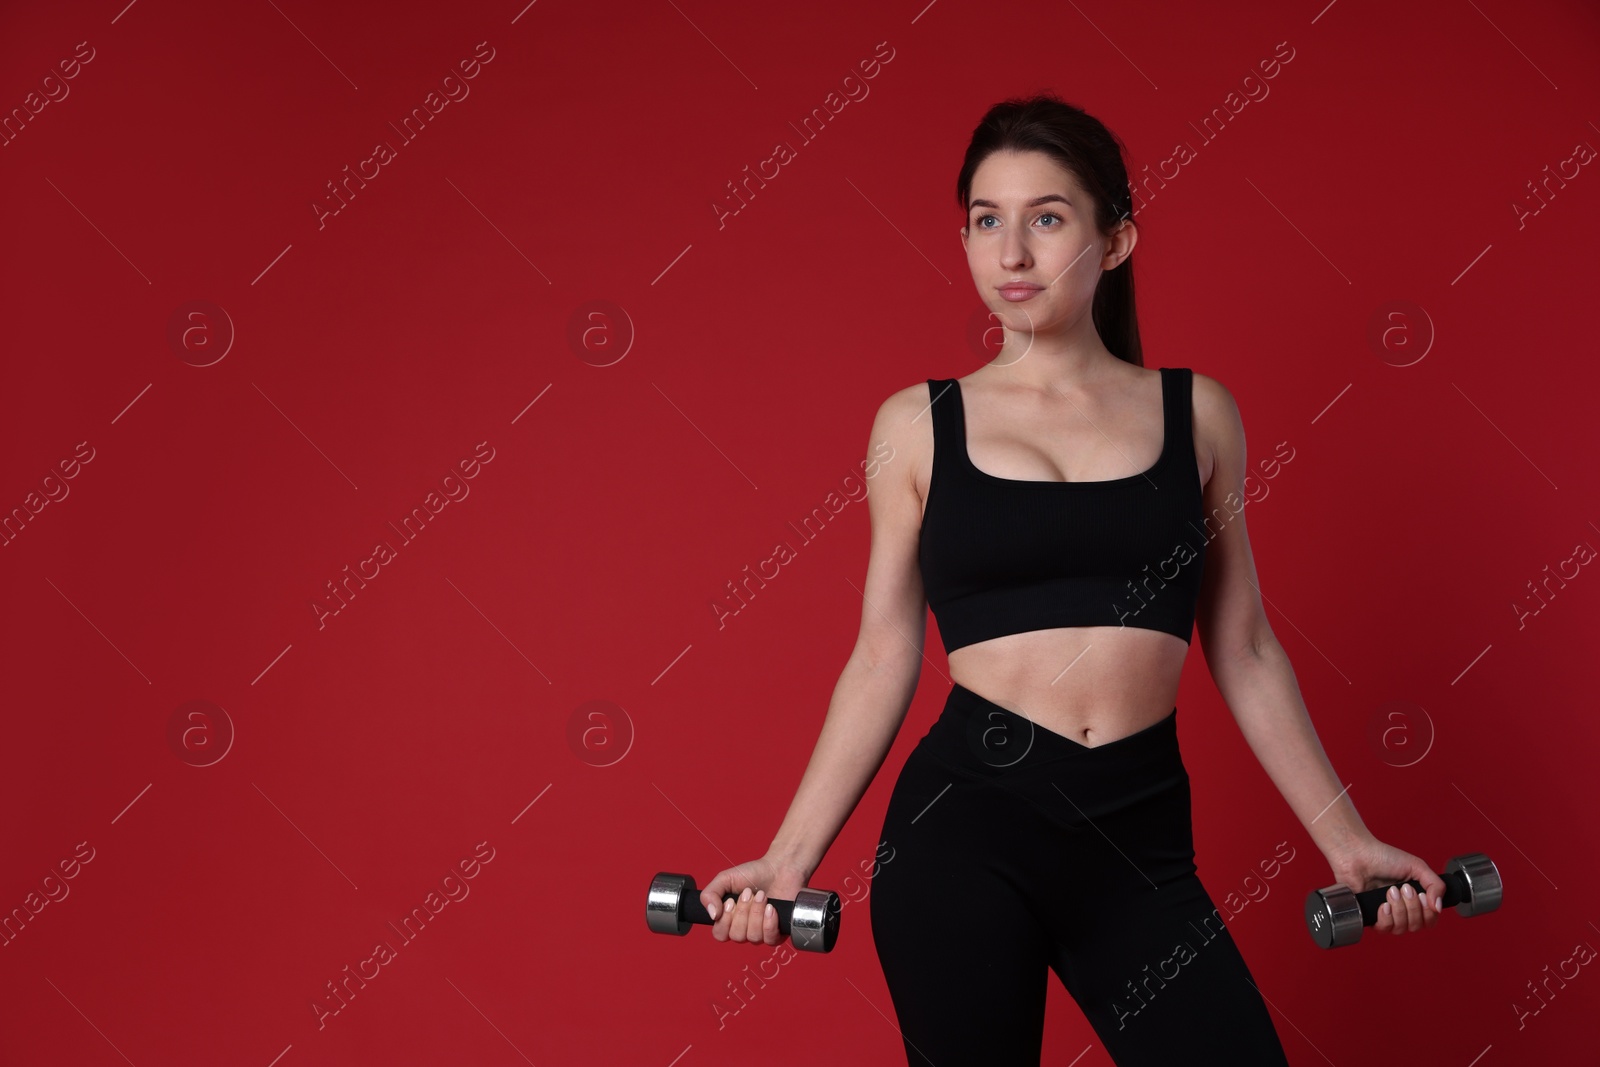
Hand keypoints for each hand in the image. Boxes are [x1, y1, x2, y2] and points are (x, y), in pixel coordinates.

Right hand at [699, 855, 810, 947]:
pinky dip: (769, 922)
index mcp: (729, 919)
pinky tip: (770, 908)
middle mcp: (744, 929)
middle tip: (749, 893)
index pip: (720, 934)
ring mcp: (761, 932)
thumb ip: (710, 894)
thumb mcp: (725, 879)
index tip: (731, 901)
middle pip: (737, 936)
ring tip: (761, 895)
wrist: (778, 868)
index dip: (725, 920)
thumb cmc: (753, 874)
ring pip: (753, 937)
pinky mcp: (777, 932)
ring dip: (756, 913)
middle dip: (743, 912)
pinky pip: (770, 938)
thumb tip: (712, 915)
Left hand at [1324, 835, 1445, 935]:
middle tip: (1403, 888)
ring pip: (1402, 929)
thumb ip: (1436, 885)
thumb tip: (1439, 907)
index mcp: (1414, 899)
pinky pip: (1384, 928)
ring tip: (1390, 891)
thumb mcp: (1417, 866)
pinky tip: (1383, 905)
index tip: (1421, 895)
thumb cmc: (1383, 857)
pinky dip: (1386, 917)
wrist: (1358, 855)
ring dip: (1399, 910)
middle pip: (1417, 926)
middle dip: (1412, 907)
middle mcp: (1401, 909)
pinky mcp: (1370, 917)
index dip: (1428, 912)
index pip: (1430, 920)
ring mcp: (1386, 914)